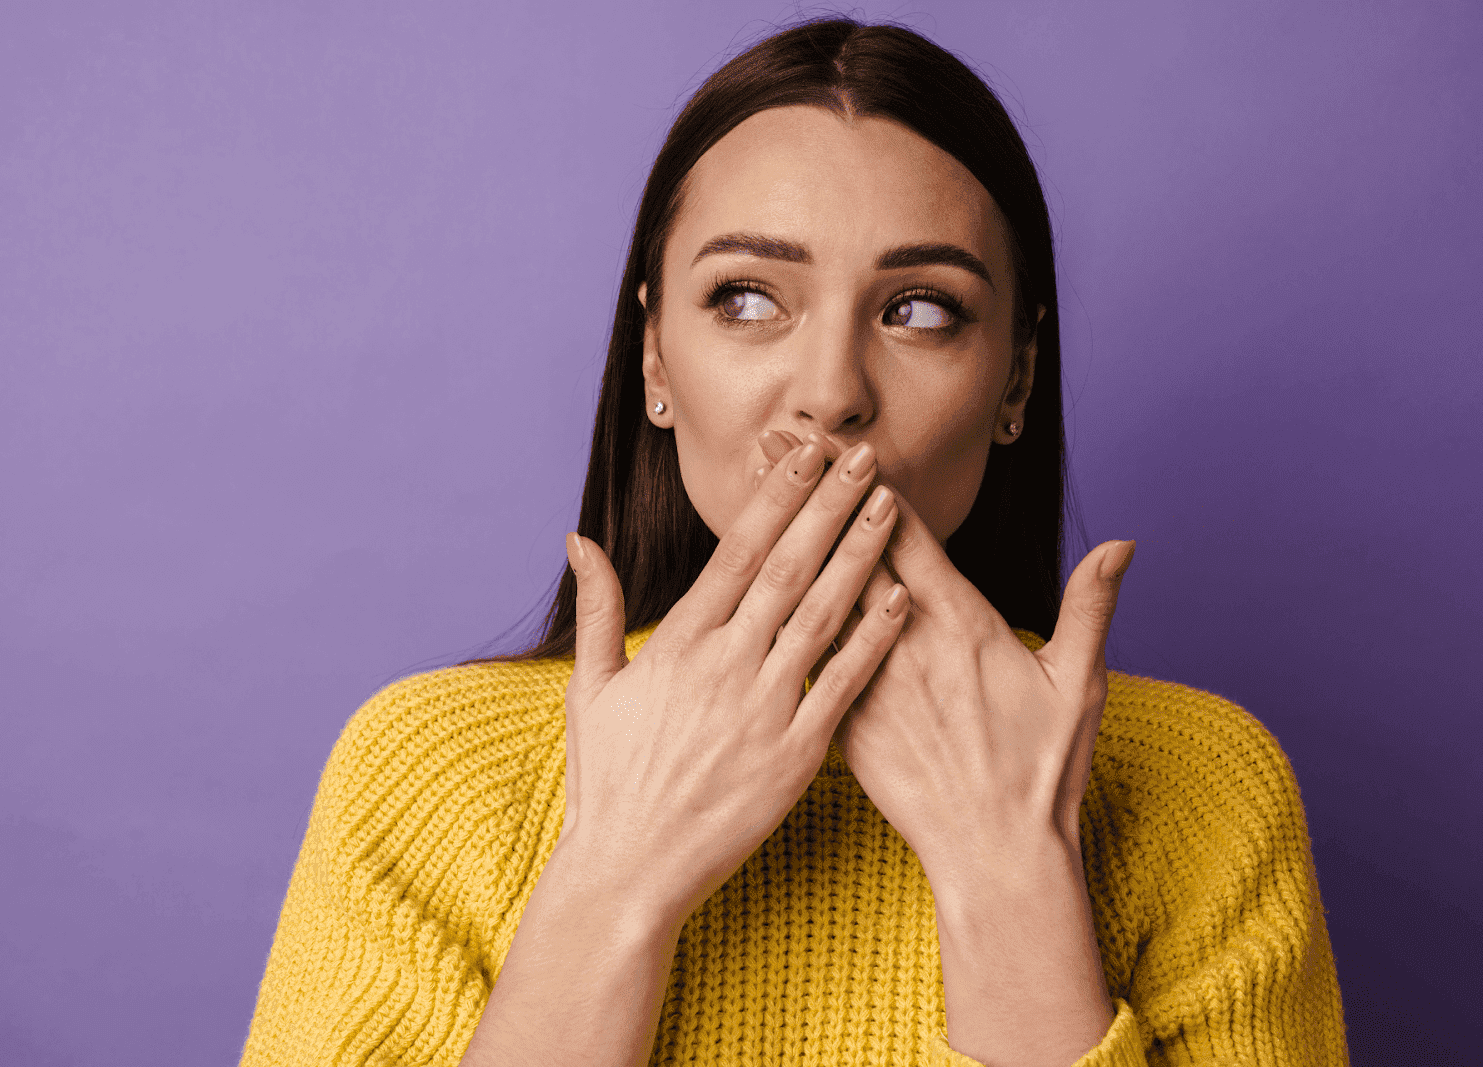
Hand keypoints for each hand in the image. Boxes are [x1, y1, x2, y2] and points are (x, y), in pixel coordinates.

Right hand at [556, 436, 909, 926]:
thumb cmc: (609, 780)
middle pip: (787, 567)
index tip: (804, 453)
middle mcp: (723, 664)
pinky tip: (903, 599)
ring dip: (860, 556)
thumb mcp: (590, 688)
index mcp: (678, 642)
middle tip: (864, 456)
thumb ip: (599, 607)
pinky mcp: (795, 754)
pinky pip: (843, 686)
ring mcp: (762, 708)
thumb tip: (579, 538)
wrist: (629, 869)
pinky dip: (874, 640)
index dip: (775, 497)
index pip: (735, 551)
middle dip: (829, 505)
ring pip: (821, 615)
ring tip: (890, 507)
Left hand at [757, 432, 1134, 876]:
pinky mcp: (844, 722)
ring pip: (815, 595)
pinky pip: (805, 657)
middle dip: (810, 489)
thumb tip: (1122, 542)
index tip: (833, 435)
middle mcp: (906, 644)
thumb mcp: (1081, 683)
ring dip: (782, 537)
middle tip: (773, 436)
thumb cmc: (1043, 770)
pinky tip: (748, 586)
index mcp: (960, 623)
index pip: (903, 533)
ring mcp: (869, 682)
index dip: (863, 480)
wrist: (996, 855)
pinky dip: (777, 613)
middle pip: (847, 549)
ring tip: (750, 489)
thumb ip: (1091, 606)